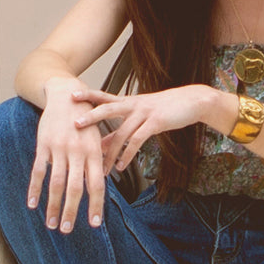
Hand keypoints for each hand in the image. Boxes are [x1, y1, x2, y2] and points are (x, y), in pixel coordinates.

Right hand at [28, 81, 106, 232]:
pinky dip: (35, 189)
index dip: (96, 205)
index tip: (94, 224)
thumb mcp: (96, 139)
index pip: (97, 184)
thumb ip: (97, 162)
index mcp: (93, 152)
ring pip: (56, 183)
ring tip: (52, 224)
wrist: (66, 96)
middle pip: (75, 188)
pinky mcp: (43, 145)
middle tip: (67, 230)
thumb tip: (99, 189)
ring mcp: (59, 149)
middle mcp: (77, 152)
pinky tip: (33, 204)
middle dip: (72, 211)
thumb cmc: (85, 121)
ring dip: (53, 206)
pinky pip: (38, 171)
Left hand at [71, 85, 215, 175]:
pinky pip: (137, 141)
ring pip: (122, 132)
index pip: (103, 97)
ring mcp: (144, 113)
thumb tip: (99, 145)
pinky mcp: (156, 122)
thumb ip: (120, 130)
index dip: (88, 95)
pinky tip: (122, 166)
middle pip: (107, 109)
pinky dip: (128, 155)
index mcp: (128, 102)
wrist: (192, 101)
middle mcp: (133, 105)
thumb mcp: (140, 117)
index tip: (71, 96)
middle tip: (74, 125)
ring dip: (110, 152)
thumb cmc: (165, 109)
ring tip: (101, 168)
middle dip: (90, 116)